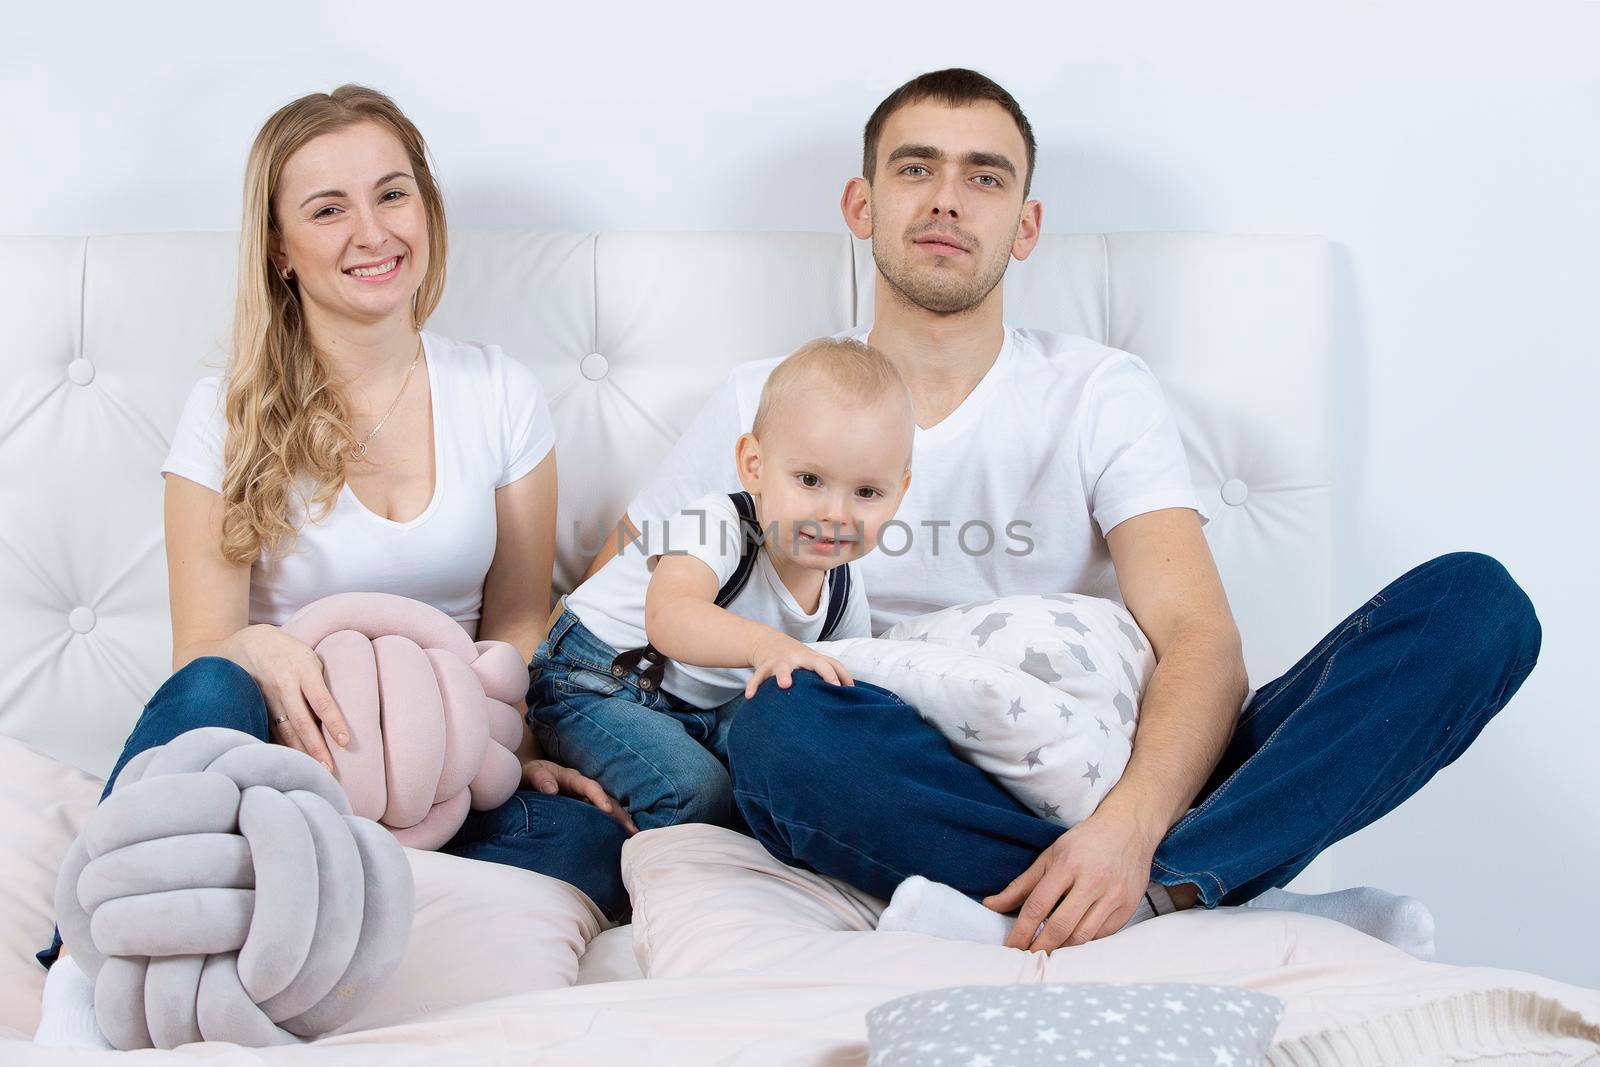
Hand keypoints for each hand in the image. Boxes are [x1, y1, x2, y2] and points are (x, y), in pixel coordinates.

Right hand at [230, 624, 350, 770]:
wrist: (248, 643)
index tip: (345, 741)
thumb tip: (336, 713)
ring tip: (314, 771)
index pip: (321, 700)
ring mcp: (268, 697)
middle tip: (329, 769)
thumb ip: (321, 682)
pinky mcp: (257, 706)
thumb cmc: (290, 651)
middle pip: (301, 722)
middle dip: (316, 747)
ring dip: (300, 752)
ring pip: (285, 730)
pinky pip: (272, 730)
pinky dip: (284, 746)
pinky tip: (293, 761)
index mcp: (303, 669)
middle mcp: (284, 684)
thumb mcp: (310, 657)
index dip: (333, 722)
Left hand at [522, 758, 638, 834]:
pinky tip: (619, 839)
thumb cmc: (527, 775)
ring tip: (633, 837)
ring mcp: (584, 799)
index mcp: (571, 778)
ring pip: (607, 809)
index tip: (607, 809)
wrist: (526, 777)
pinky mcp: (582, 808)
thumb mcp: (530, 772)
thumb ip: (540, 778)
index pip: (589, 786)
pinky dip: (610, 826)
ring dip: (620, 822)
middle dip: (620, 814)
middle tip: (633, 830)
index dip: (599, 797)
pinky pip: (599, 817)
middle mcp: (582, 788)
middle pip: (606, 799)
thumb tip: (552, 789)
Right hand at [745, 632, 853, 697]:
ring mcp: (781, 661)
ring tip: (785, 684)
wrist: (768, 643)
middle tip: (832, 686)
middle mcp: (799, 658)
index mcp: (812, 658)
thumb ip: (832, 670)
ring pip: (782, 666)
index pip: (830, 664)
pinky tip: (751, 696)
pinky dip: (754, 685)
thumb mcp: (815, 660)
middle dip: (824, 672)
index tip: (845, 689)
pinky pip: (758, 676)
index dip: (838, 675)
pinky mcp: (764, 666)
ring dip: (784, 674)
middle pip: (814, 661)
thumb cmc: (798, 658)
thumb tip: (853, 689)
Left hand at [983, 809, 1160, 951]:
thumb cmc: (1085, 842)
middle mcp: (1093, 881)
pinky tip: (1072, 945)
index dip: (1021, 931)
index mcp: (1068, 864)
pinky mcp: (1129, 907)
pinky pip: (1102, 936)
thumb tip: (991, 905)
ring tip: (1047, 956)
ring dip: (1062, 950)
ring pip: (1083, 936)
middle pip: (1060, 926)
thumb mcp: (1050, 856)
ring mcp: (1114, 895)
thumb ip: (1021, 884)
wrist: (1129, 828)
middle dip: (1040, 947)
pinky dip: (1085, 944)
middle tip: (1027, 960)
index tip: (1010, 948)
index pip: (1038, 905)